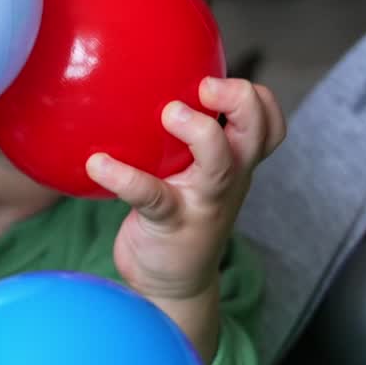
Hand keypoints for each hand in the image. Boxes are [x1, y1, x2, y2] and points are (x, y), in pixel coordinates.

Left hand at [86, 77, 286, 334]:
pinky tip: (96, 163)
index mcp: (233, 162)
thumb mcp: (190, 176)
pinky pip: (151, 195)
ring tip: (167, 112)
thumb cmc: (176, 216)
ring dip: (199, 131)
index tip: (219, 77)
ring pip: (220, 163)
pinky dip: (123, 177)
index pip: (268, 124)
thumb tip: (134, 82)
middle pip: (258, 133)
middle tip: (205, 86)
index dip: (259, 98)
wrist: (170, 287)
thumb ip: (180, 140)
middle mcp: (227, 179)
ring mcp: (203, 202)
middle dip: (241, 101)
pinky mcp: (170, 224)